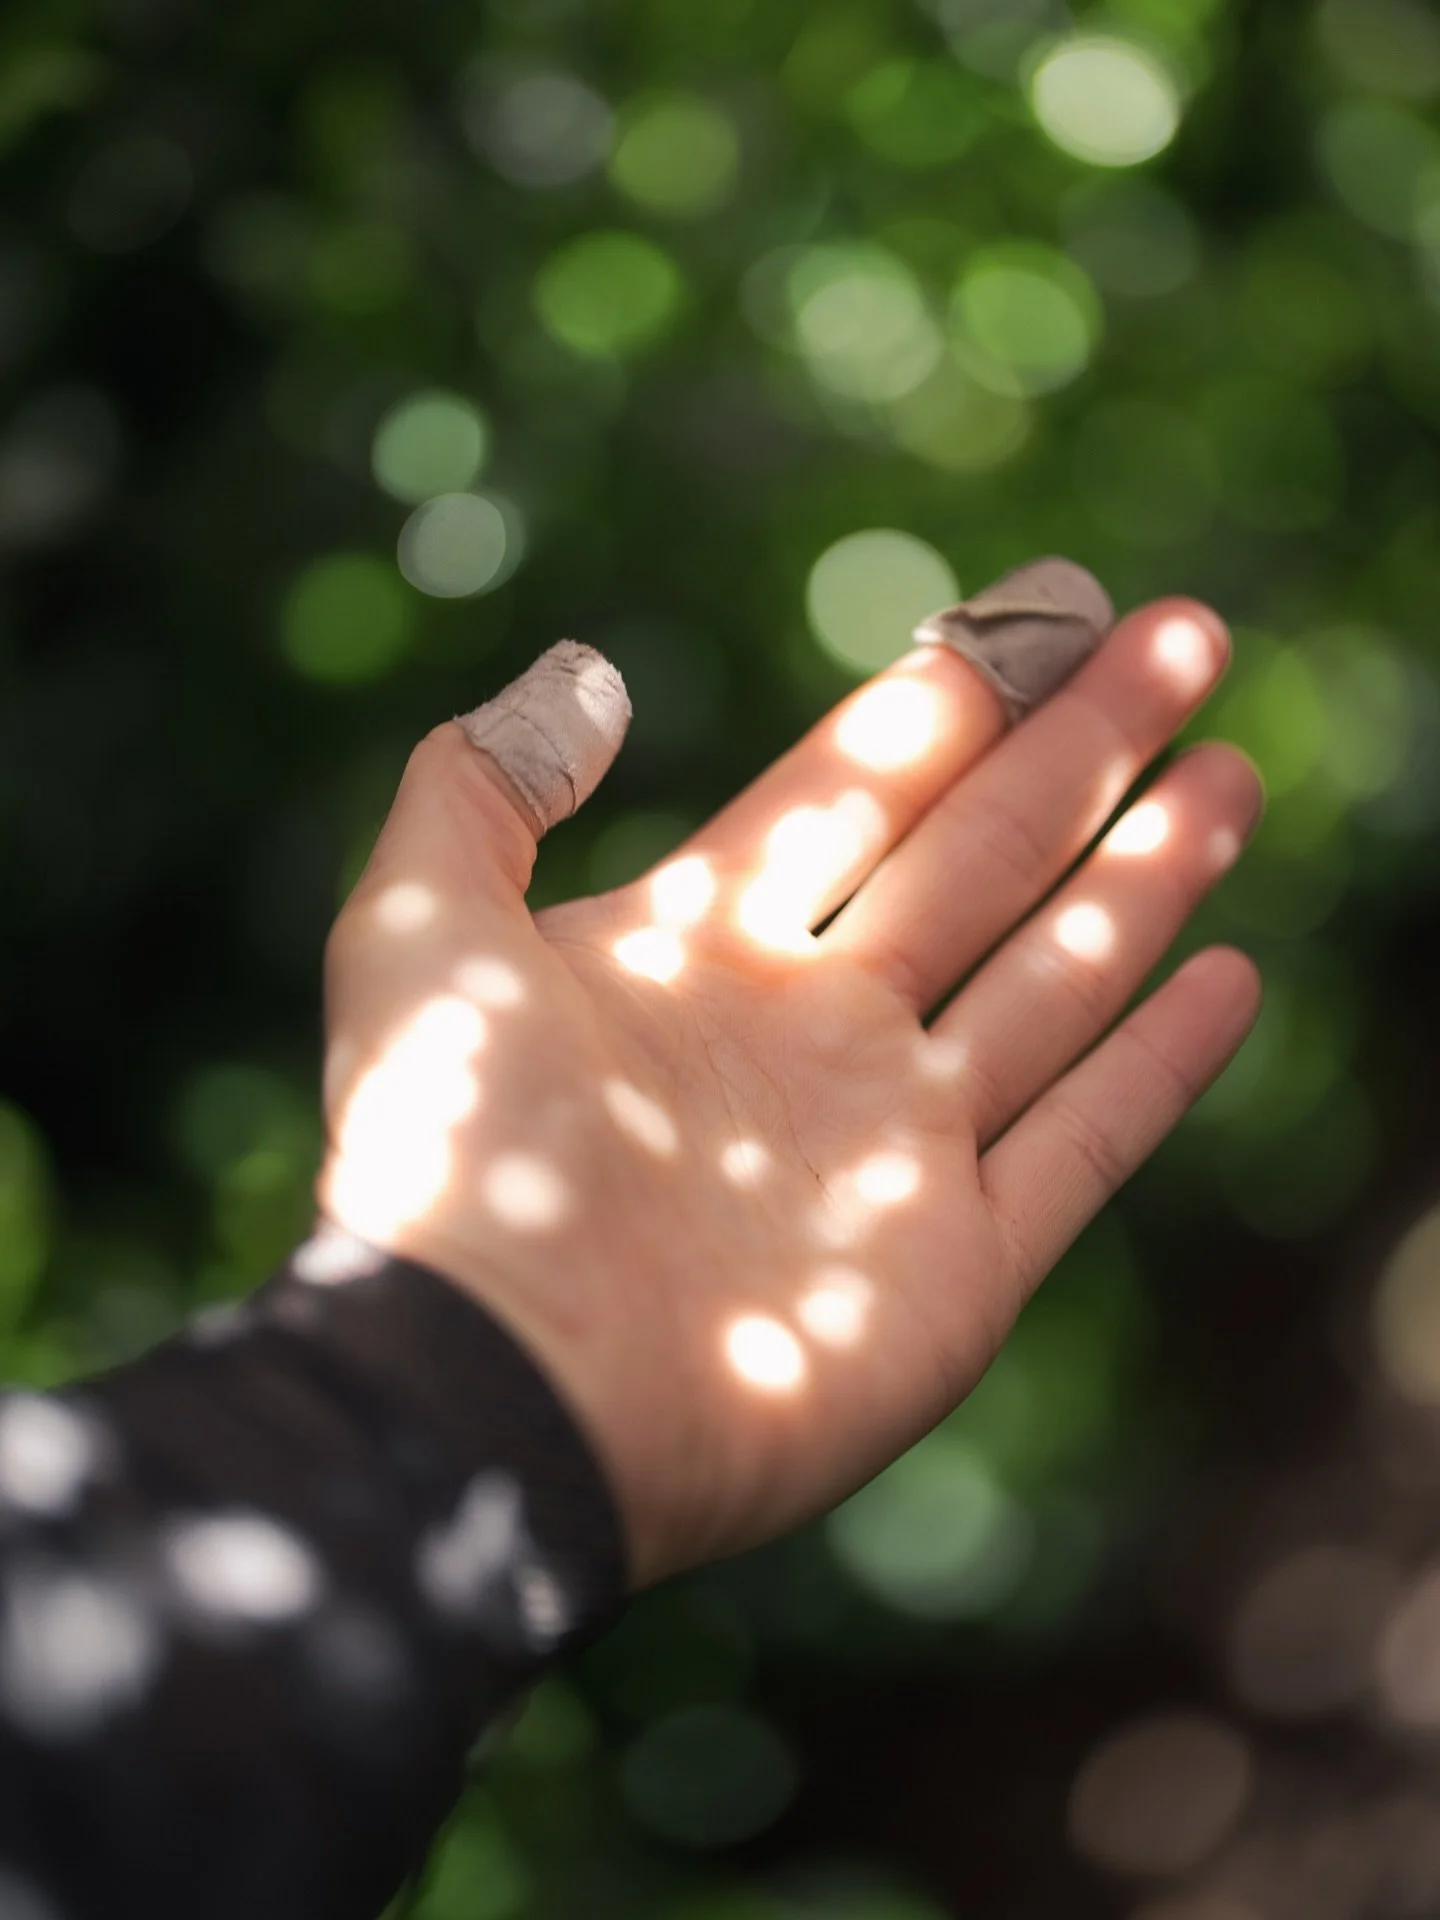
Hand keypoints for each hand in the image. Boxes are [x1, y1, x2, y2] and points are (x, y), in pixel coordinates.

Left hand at [316, 593, 1260, 1588]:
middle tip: (1185, 633)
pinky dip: (1159, 1066)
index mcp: (702, 947)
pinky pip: (1083, 1145)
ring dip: (1147, 876)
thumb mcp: (417, 932)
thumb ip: (480, 787)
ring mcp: (892, 1148)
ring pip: (1053, 981)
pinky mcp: (955, 1267)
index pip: (860, 783)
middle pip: (980, 855)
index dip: (957, 690)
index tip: (1053, 600)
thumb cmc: (452, 1166)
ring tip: (1232, 773)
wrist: (497, 1396)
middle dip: (1084, 744)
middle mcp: (812, 1032)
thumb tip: (586, 675)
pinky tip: (1231, 975)